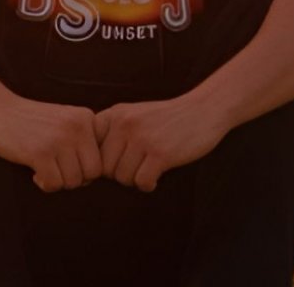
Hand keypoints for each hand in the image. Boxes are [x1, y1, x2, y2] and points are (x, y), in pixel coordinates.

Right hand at [0, 94, 102, 192]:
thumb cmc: (31, 122)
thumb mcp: (65, 122)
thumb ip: (83, 142)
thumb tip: (92, 179)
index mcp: (87, 118)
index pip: (102, 159)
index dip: (85, 168)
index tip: (66, 162)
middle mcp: (77, 127)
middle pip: (92, 173)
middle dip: (74, 178)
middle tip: (56, 170)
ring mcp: (59, 139)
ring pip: (73, 182)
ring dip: (57, 182)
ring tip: (43, 169)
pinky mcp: (40, 153)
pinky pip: (54, 184)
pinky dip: (44, 184)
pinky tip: (34, 172)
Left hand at [93, 95, 228, 192]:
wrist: (203, 110)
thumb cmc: (166, 118)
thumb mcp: (133, 114)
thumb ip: (111, 131)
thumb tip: (90, 164)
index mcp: (115, 114)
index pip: (90, 149)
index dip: (99, 163)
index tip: (115, 163)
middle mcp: (124, 124)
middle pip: (104, 168)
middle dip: (119, 174)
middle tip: (136, 168)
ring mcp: (142, 138)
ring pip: (122, 178)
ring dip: (135, 179)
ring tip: (148, 169)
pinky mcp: (160, 153)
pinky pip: (141, 182)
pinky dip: (148, 185)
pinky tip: (156, 176)